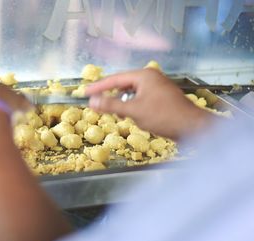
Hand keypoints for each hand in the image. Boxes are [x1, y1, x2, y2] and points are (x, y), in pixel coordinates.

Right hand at [86, 69, 213, 139]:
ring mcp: (157, 86)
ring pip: (132, 93)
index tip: (85, 92)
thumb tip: (92, 101)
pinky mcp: (161, 97)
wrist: (192, 127)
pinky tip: (132, 116)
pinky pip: (141, 98)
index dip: (98, 86)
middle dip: (111, 95)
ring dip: (123, 103)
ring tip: (117, 113)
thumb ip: (111, 106)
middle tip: (97, 103)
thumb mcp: (133, 111)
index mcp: (144, 75)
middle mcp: (151, 77)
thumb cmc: (164, 117)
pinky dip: (133, 106)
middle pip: (123, 84)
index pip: (115, 79)